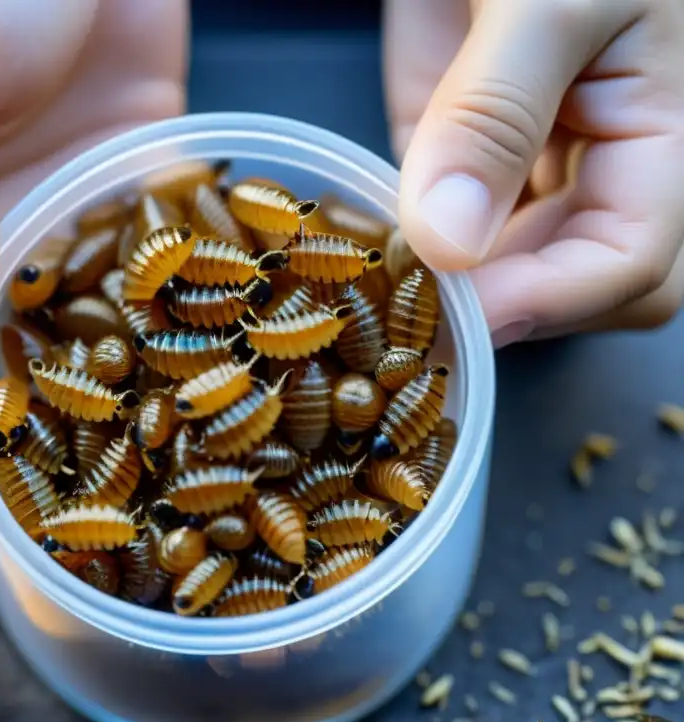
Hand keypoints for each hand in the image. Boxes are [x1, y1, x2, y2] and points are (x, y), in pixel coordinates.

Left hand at [385, 0, 683, 345]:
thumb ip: (499, 113)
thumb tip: (448, 241)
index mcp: (662, 135)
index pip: (628, 262)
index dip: (550, 299)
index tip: (462, 309)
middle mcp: (594, 164)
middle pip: (567, 286)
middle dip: (500, 311)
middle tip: (408, 322)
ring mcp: (519, 163)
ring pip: (499, 270)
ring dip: (441, 294)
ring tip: (371, 305)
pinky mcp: (451, 151)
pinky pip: (433, 226)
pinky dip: (397, 249)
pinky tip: (354, 259)